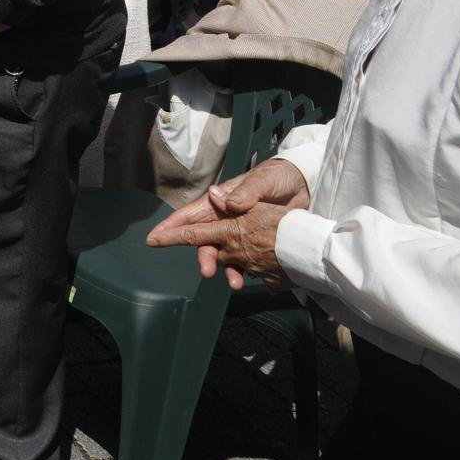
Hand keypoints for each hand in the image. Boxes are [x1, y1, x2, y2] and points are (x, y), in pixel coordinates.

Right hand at [147, 158, 309, 289]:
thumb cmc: (278, 176)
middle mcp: (227, 217)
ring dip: (228, 269)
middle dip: (204, 256)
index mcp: (221, 201)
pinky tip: (257, 281)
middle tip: (206, 271)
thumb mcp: (262, 181)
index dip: (171, 227)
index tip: (154, 239)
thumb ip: (245, 192)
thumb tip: (222, 200)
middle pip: (206, 240)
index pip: (190, 215)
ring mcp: (241, 230)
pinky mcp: (257, 240)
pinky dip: (249, 271)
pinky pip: (247, 259)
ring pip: (225, 253)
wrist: (305, 184)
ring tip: (236, 283)